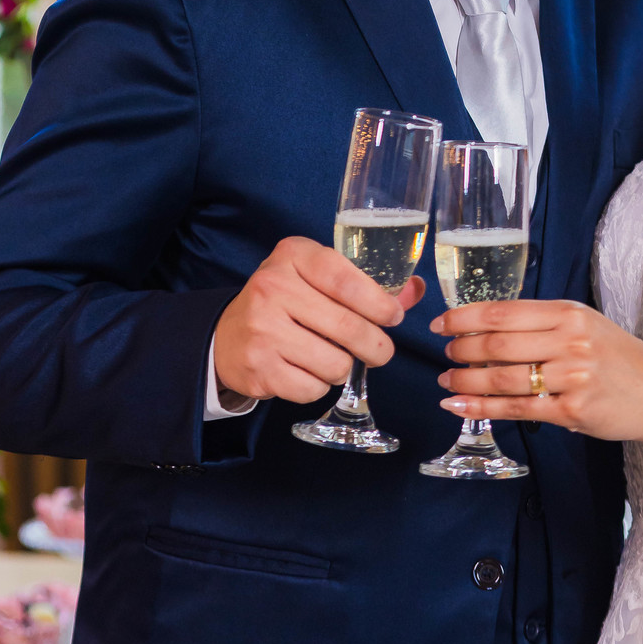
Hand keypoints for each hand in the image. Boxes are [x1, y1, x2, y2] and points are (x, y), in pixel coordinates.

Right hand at [215, 236, 422, 404]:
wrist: (226, 336)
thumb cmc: (285, 302)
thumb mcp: (317, 278)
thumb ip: (368, 283)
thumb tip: (416, 290)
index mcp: (292, 255)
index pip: (347, 280)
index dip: (380, 304)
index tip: (394, 317)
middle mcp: (272, 287)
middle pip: (349, 328)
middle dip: (377, 347)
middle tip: (380, 351)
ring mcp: (262, 329)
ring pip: (336, 363)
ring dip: (347, 368)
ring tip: (336, 359)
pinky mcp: (258, 368)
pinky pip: (313, 388)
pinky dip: (321, 386)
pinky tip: (311, 371)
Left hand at [432, 299, 642, 440]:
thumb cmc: (619, 359)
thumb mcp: (586, 325)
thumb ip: (543, 323)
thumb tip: (486, 327)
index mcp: (569, 313)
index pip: (502, 312)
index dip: (464, 318)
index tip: (441, 325)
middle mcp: (570, 341)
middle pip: (496, 344)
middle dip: (460, 350)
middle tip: (445, 355)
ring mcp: (572, 377)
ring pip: (501, 378)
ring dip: (465, 381)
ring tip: (447, 382)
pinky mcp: (572, 412)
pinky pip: (516, 409)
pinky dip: (481, 407)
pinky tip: (459, 406)